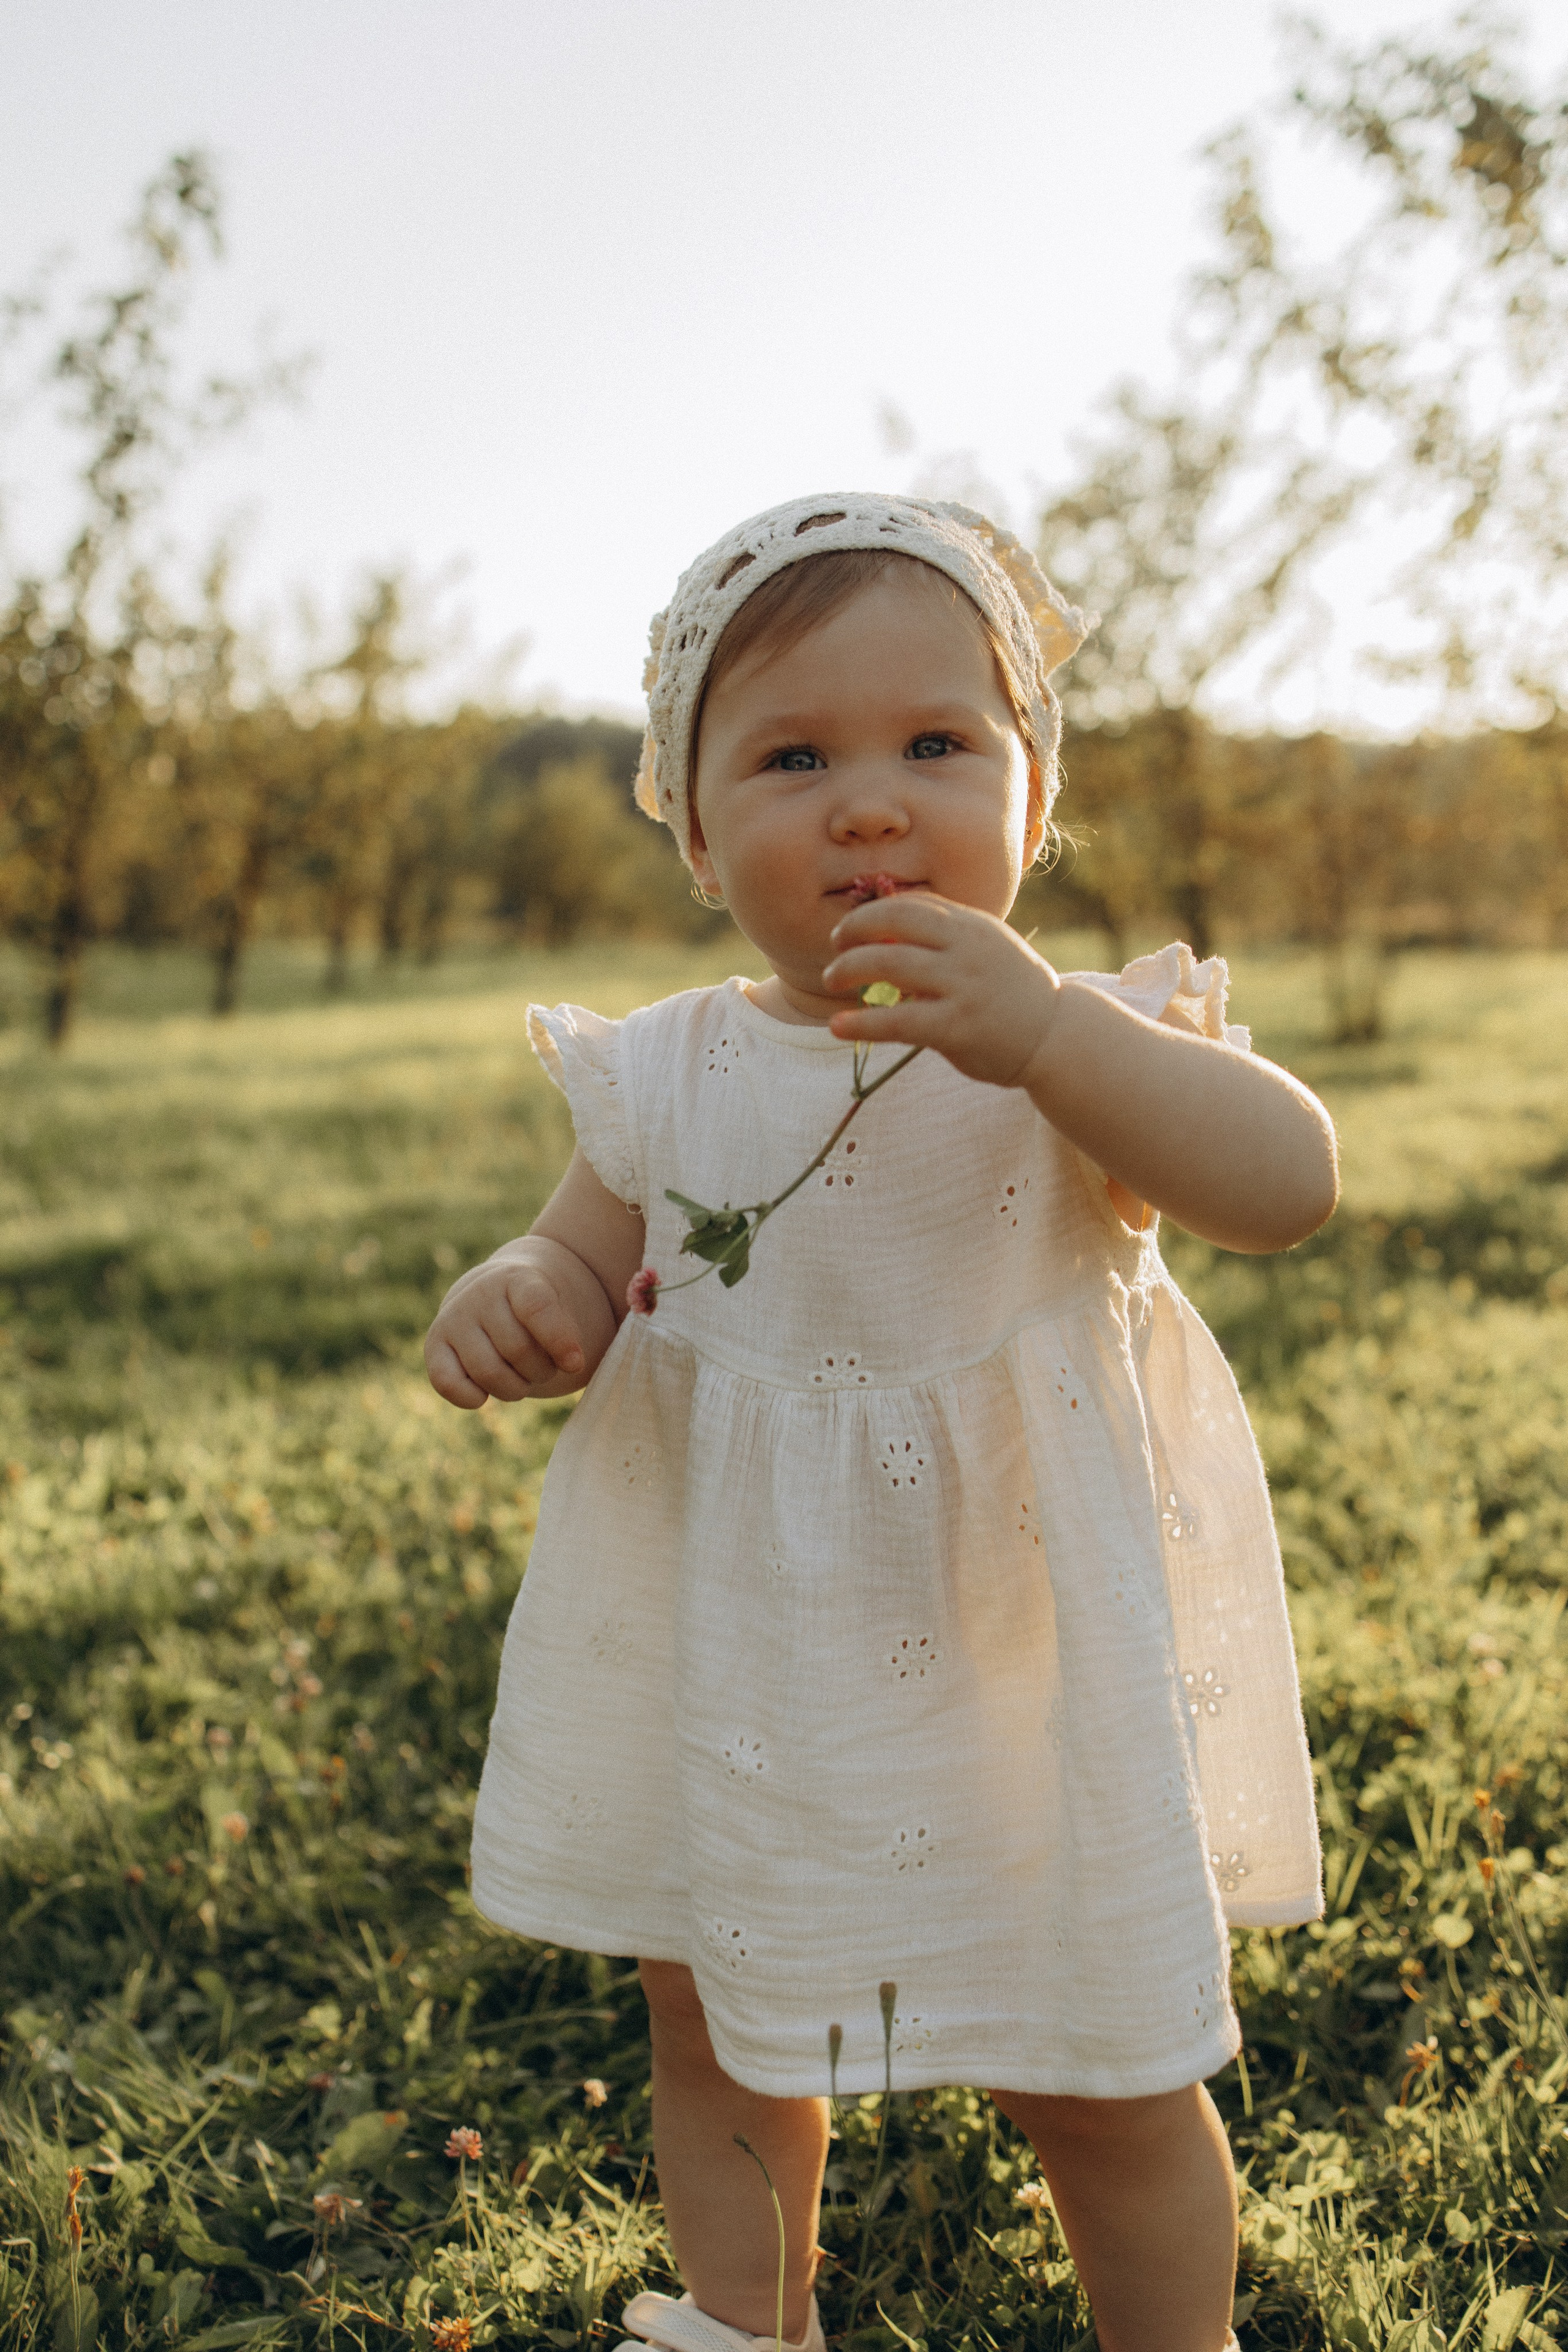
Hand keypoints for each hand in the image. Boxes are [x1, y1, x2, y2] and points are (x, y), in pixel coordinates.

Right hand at [424, 1255, 588, 1408]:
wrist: (495, 1293)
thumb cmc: (536, 1311)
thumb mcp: (559, 1306)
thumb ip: (567, 1332)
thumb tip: (572, 1364)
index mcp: (518, 1278)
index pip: (536, 1308)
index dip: (559, 1340)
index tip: (575, 1364)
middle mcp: (480, 1293)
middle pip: (518, 1350)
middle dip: (540, 1370)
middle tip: (543, 1365)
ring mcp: (454, 1318)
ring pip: (489, 1373)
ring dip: (515, 1388)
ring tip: (521, 1376)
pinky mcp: (434, 1344)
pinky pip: (448, 1383)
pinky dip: (471, 1398)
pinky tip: (484, 1395)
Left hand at [822, 890, 1060, 1087]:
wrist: (1057, 1034)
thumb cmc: (1013, 992)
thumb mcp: (986, 949)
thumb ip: (946, 938)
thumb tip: (887, 934)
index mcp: (973, 925)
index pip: (913, 904)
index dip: (873, 911)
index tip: (852, 928)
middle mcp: (967, 947)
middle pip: (894, 922)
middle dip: (854, 930)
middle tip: (835, 949)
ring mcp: (962, 985)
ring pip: (890, 964)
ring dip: (849, 968)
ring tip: (832, 979)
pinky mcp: (956, 1026)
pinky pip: (898, 1021)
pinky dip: (862, 1023)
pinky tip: (838, 1027)